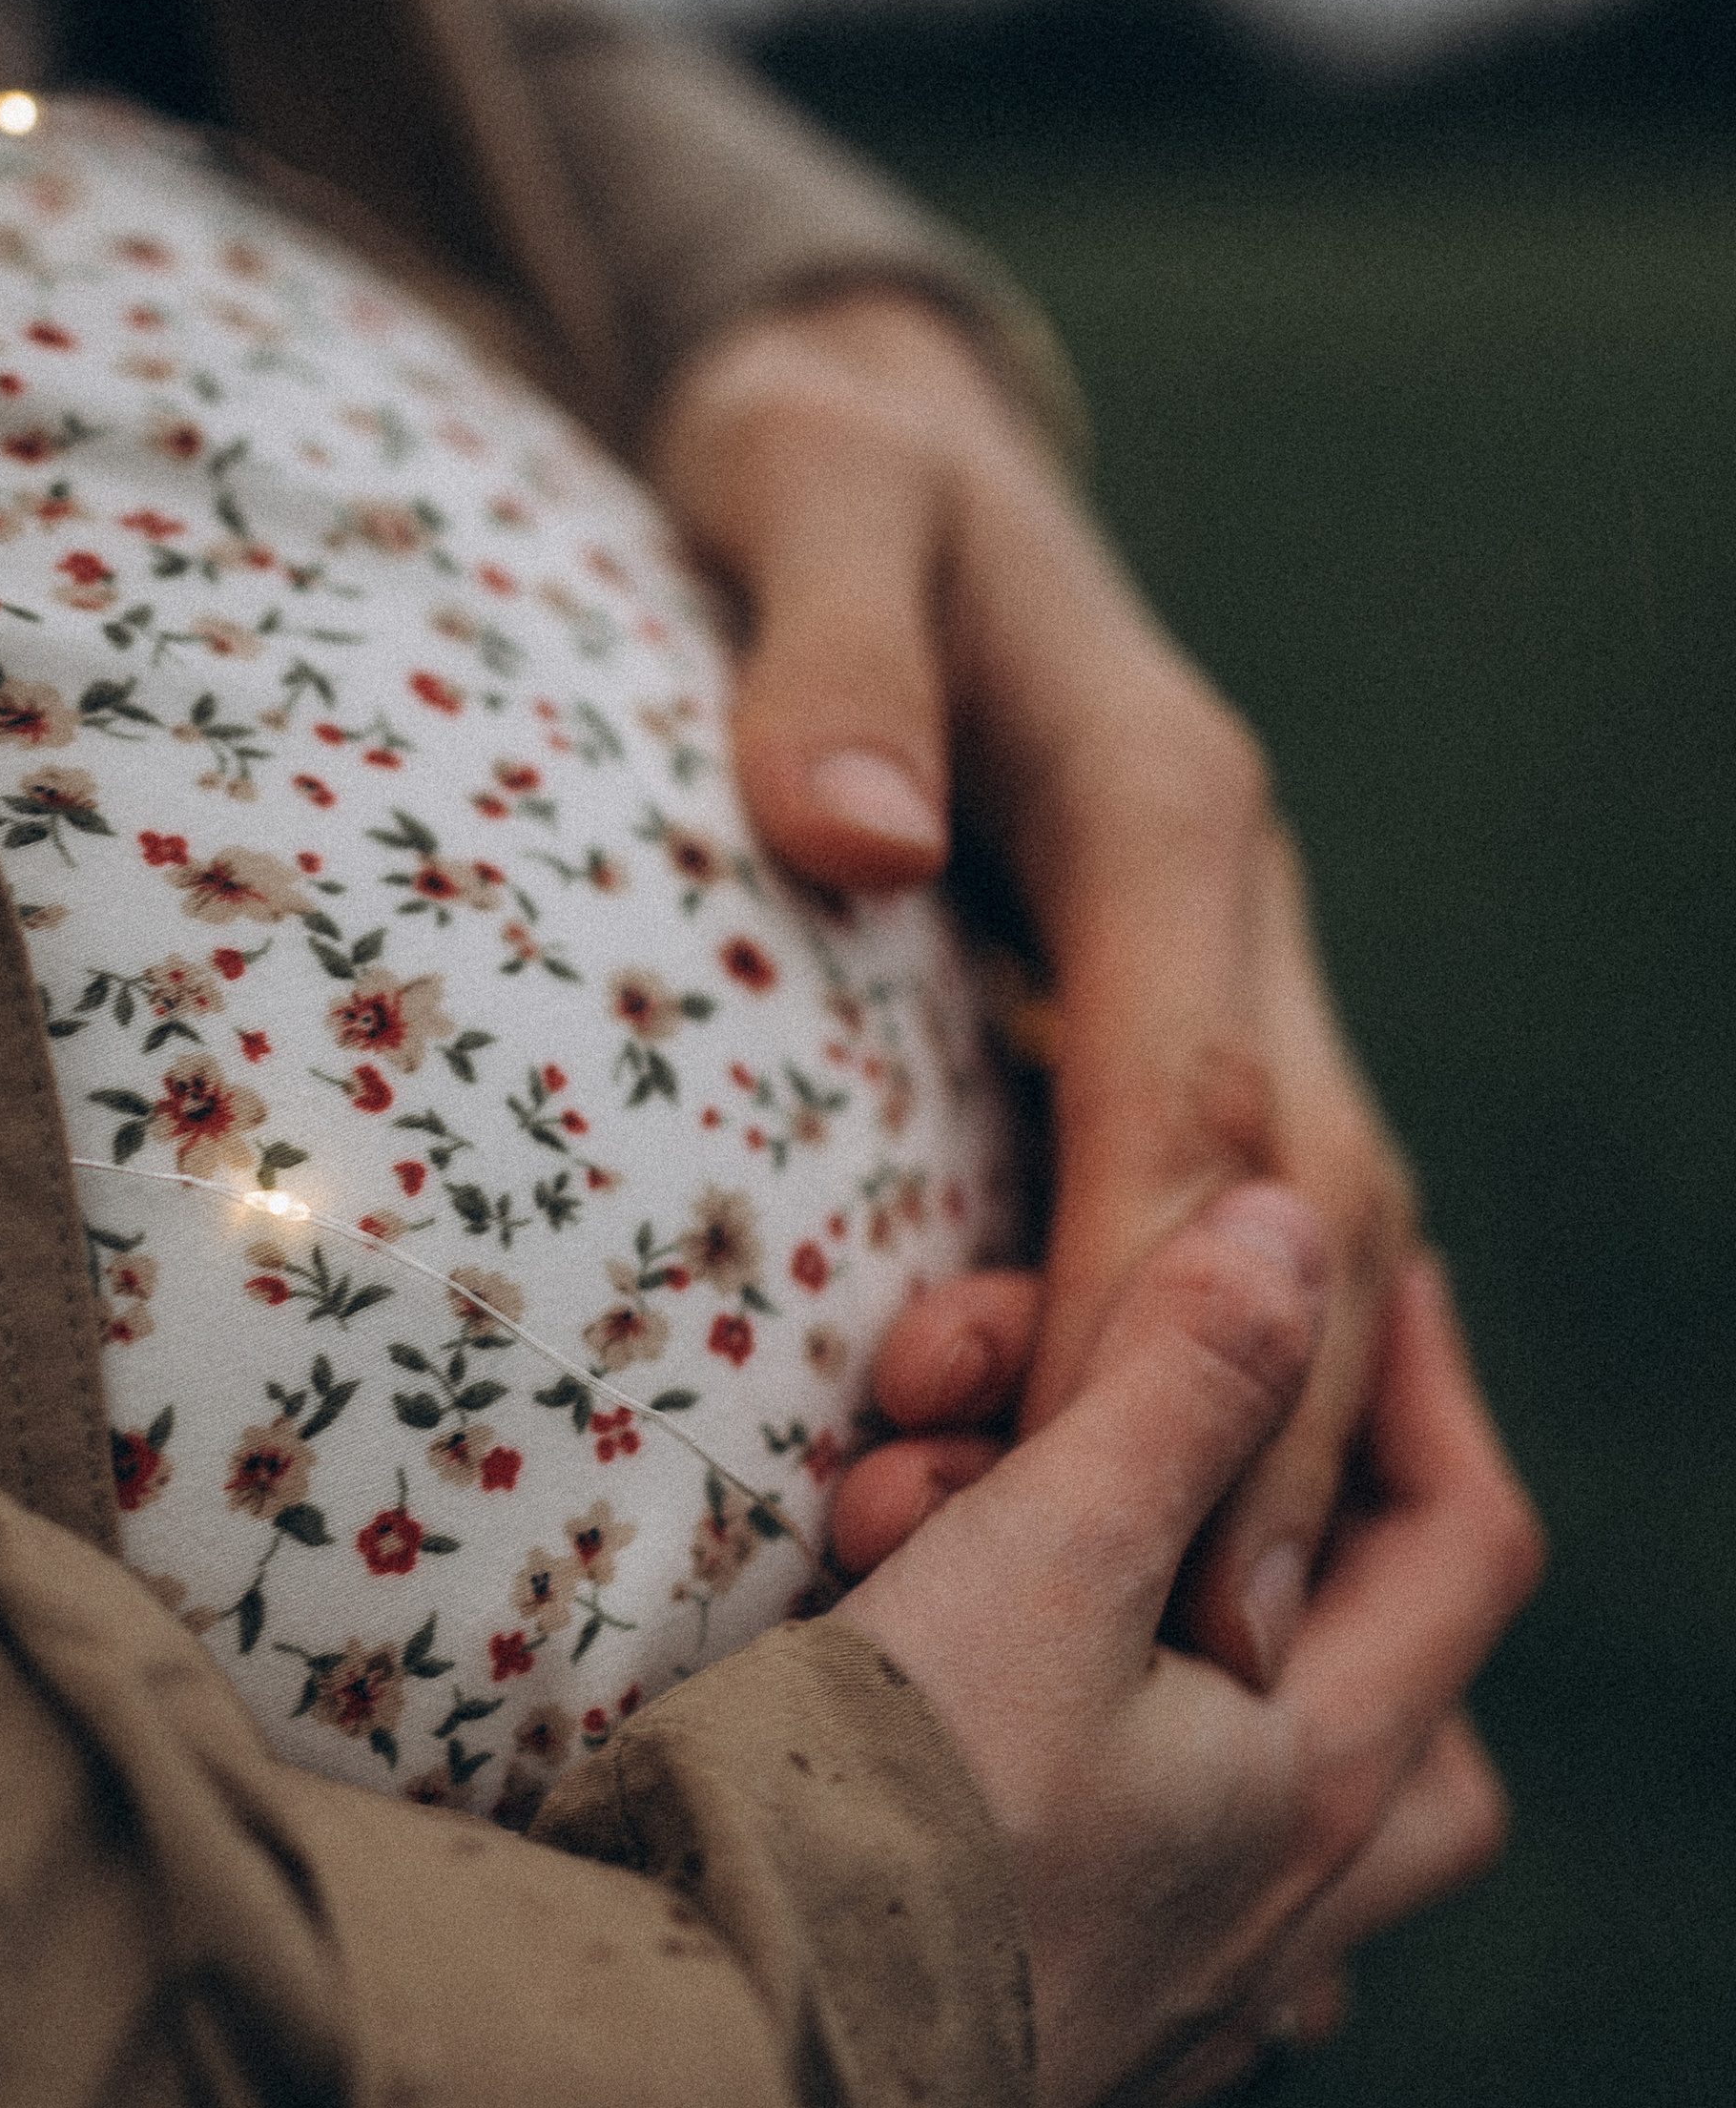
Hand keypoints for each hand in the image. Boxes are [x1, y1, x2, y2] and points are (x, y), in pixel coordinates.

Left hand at [646, 285, 1417, 1690]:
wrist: (879, 439)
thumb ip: (830, 650)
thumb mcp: (809, 492)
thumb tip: (850, 839)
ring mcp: (1213, 972)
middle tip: (1202, 1668)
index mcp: (1165, 803)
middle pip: (1298, 1206)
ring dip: (1256, 1433)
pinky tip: (1157, 1529)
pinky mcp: (1154, 1025)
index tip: (1129, 1507)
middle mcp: (1227, 909)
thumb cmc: (819, 471)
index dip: (1165, 1312)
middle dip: (1261, 1432)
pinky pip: (1216, 1224)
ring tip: (1191, 1653)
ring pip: (1294, 1238)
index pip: (1194, 1095)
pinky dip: (1211, 1373)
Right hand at [830, 1185, 1537, 2107]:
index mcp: (1310, 1784)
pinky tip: (1054, 1816)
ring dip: (1246, 1729)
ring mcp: (1175, 2021)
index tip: (1346, 1273)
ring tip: (1127, 1625)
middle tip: (1255, 1481)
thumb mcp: (1041, 1559)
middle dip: (1359, 1589)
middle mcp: (1277, 1921)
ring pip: (1297, 1866)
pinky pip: (1174, 1960)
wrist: (722, 2100)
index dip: (1421, 1382)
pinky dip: (1144, 1856)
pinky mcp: (1058, 2077)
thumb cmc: (884, 1819)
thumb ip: (1176, 1390)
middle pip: (1422, 1740)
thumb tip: (1301, 1231)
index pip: (1462, 1546)